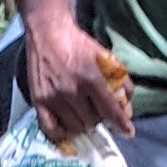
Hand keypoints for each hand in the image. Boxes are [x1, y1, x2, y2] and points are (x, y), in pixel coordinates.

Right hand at [20, 21, 132, 145]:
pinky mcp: (38, 100)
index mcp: (91, 77)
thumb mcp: (105, 58)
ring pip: (74, 126)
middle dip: (98, 118)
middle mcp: (72, 90)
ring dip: (82, 124)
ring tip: (82, 115)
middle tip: (96, 110)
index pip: (109, 109)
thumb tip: (127, 108)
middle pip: (92, 121)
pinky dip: (61, 133)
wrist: (48, 32)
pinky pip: (51, 129)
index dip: (121, 123)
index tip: (128, 132)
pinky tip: (67, 128)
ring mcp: (53, 97)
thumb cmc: (79, 45)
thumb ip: (121, 81)